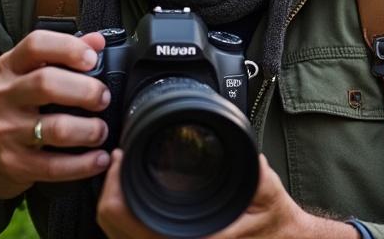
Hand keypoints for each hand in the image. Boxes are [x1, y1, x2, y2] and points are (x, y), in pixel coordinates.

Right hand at [0, 30, 112, 219]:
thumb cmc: (8, 106)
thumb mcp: (23, 74)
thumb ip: (60, 56)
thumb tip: (98, 41)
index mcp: (9, 68)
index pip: (36, 45)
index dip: (68, 48)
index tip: (93, 59)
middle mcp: (3, 96)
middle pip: (47, 84)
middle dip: (86, 90)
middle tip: (103, 99)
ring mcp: (5, 131)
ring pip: (56, 128)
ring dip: (90, 130)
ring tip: (102, 131)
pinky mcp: (13, 164)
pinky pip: (55, 166)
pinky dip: (84, 165)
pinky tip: (100, 159)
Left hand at [97, 152, 358, 238]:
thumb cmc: (274, 224)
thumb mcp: (268, 193)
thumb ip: (256, 174)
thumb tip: (248, 153)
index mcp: (189, 237)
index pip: (125, 216)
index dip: (115, 183)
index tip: (120, 158)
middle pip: (111, 225)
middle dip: (109, 189)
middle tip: (118, 160)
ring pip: (116, 232)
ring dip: (116, 201)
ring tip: (122, 171)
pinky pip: (130, 235)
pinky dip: (125, 213)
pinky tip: (134, 191)